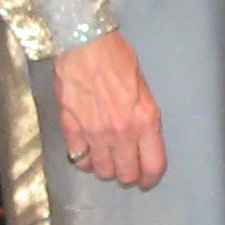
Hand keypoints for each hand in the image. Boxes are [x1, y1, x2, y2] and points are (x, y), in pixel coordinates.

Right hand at [54, 29, 165, 187]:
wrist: (85, 44)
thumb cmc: (117, 58)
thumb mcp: (144, 87)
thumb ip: (143, 117)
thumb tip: (140, 138)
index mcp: (145, 120)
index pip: (153, 165)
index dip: (151, 178)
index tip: (148, 180)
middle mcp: (121, 132)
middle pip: (127, 174)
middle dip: (129, 175)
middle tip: (127, 168)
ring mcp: (95, 134)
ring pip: (103, 171)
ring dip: (106, 168)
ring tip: (107, 158)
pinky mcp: (71, 130)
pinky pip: (79, 159)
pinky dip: (84, 160)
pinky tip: (87, 151)